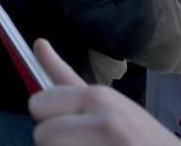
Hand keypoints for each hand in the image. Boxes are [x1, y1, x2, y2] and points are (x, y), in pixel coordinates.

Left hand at [29, 39, 180, 145]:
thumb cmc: (142, 136)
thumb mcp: (109, 103)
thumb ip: (67, 80)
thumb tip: (39, 43)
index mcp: (97, 97)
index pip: (39, 104)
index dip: (47, 117)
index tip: (64, 121)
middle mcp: (103, 119)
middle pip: (42, 134)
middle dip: (55, 142)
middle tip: (84, 142)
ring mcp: (107, 144)